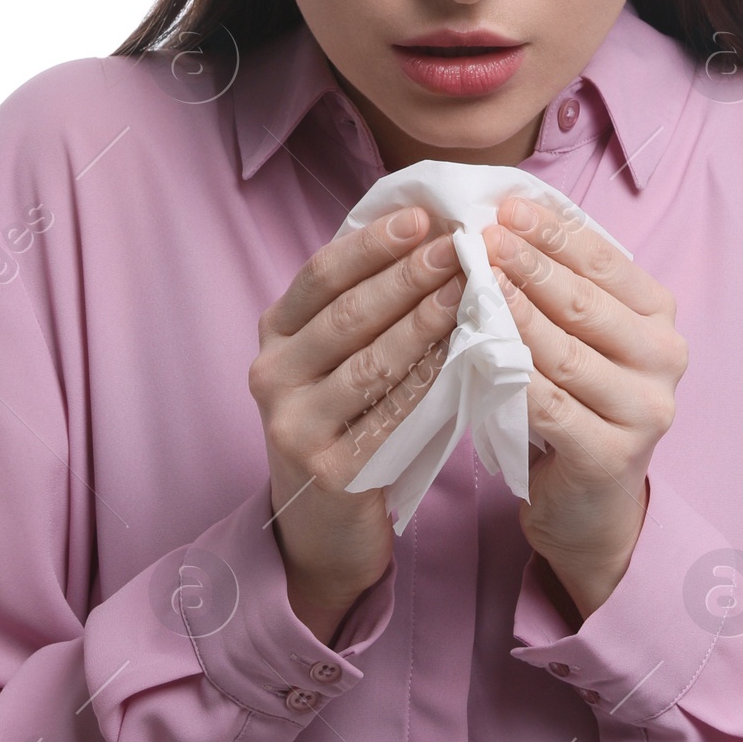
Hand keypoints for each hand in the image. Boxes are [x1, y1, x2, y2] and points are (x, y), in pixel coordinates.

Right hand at [250, 206, 461, 643]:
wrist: (323, 525)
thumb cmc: (347, 423)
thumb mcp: (339, 359)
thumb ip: (366, 305)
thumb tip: (429, 232)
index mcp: (275, 334)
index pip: (321, 275)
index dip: (372, 243)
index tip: (423, 215)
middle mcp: (272, 373)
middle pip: (347, 313)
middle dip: (406, 275)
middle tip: (458, 246)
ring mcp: (293, 424)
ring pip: (368, 363)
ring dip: (423, 322)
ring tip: (469, 291)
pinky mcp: (326, 470)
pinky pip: (387, 417)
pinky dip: (427, 384)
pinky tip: (463, 358)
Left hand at [484, 196, 687, 623]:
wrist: (590, 504)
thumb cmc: (576, 405)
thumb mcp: (580, 339)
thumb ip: (562, 287)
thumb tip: (508, 216)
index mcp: (659, 319)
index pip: (605, 261)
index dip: (554, 232)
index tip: (504, 208)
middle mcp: (664, 360)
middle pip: (584, 303)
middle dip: (528, 266)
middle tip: (479, 238)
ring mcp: (644, 411)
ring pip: (564, 353)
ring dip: (513, 316)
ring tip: (471, 285)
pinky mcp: (611, 455)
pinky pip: (549, 405)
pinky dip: (509, 376)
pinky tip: (475, 351)